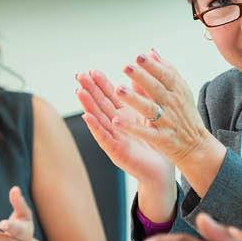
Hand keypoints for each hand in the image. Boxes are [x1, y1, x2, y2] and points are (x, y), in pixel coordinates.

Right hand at [77, 68, 174, 185]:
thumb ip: (143, 97)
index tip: (92, 70)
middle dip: (89, 90)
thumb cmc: (156, 144)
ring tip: (79, 91)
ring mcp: (114, 139)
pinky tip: (87, 117)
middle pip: (100, 105)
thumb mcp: (149, 115)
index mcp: (124, 116)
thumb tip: (137, 75)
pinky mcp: (116, 151)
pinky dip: (95, 127)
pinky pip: (104, 137)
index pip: (109, 97)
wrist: (162, 170)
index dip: (100, 84)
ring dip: (88, 105)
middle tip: (79, 75)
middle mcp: (115, 126)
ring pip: (98, 119)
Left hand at [111, 49, 216, 164]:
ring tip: (118, 90)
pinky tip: (116, 122)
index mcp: (176, 92)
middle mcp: (172, 105)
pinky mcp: (162, 138)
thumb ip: (166, 71)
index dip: (152, 66)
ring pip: (149, 109)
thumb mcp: (181, 91)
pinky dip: (131, 128)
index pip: (165, 75)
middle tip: (126, 67)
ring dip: (134, 99)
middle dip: (141, 77)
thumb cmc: (185, 114)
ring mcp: (167, 122)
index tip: (139, 56)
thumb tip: (151, 51)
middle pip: (156, 89)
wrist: (196, 145)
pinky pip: (145, 133)